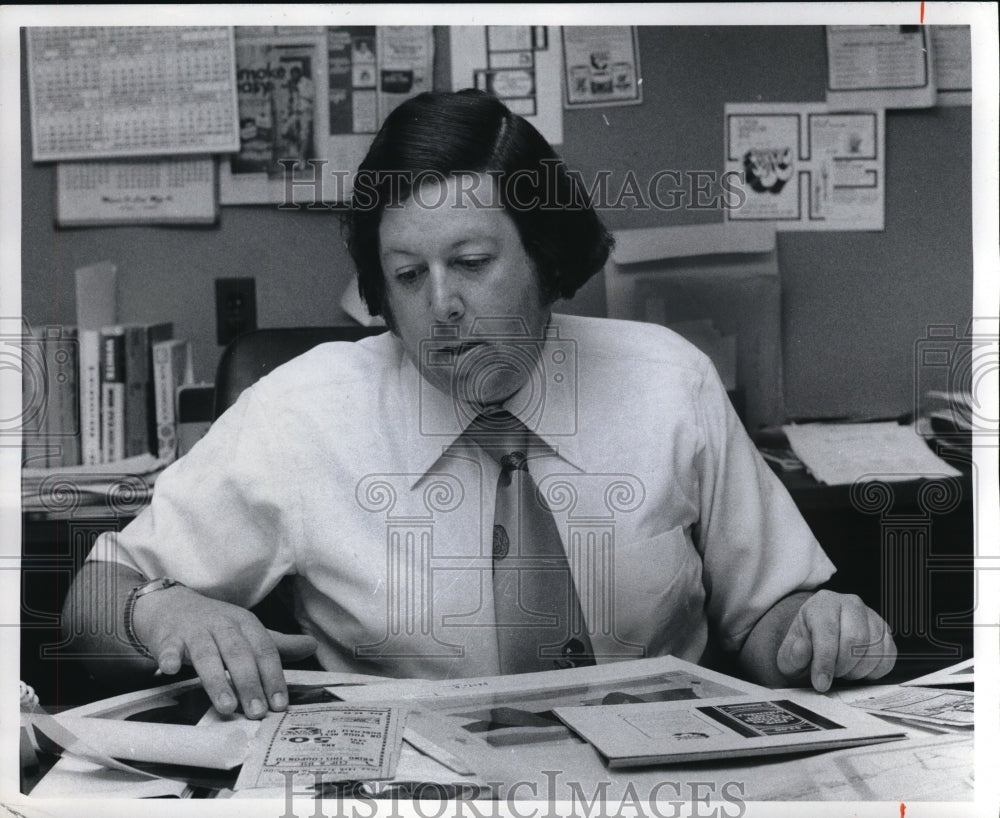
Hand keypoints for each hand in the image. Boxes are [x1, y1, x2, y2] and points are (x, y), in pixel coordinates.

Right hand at [132, 585, 317, 718]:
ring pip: (207, 654)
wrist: (172, 606)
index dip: (273, 677)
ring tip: (227, 706)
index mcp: (246, 623)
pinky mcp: (168, 637)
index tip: (280, 704)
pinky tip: (171, 671)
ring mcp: (194, 630)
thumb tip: (312, 647)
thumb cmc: (216, 626)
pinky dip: (169, 658)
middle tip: (257, 712)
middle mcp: (222, 624)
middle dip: (249, 683)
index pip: (265, 650)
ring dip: (217, 679)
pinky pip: (168, 648)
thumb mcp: (248, 632)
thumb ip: (277, 644)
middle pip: (239, 653)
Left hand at [776, 590, 895, 691]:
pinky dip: (875, 670)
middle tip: (833, 674)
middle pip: (854, 640)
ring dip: (858, 670)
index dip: (825, 662)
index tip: (821, 684)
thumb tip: (802, 649)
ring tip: (844, 671)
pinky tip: (859, 670)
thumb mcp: (789, 653)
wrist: (821, 637)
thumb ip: (793, 654)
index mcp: (822, 603)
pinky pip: (888, 655)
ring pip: (874, 648)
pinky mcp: (885, 630)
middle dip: (843, 666)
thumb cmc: (806, 645)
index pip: (827, 633)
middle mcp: (849, 603)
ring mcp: (871, 615)